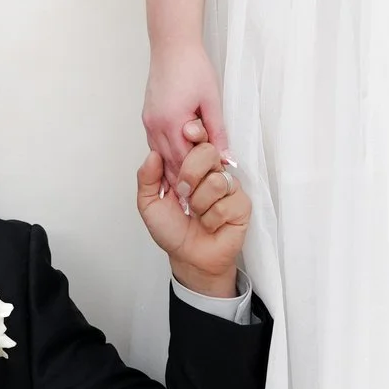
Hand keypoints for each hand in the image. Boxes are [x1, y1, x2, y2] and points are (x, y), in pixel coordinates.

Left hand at [135, 138, 249, 295]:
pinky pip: (226, 203)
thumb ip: (146, 178)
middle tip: (183, 193)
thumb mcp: (149, 204)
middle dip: (190, 173)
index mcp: (192, 167)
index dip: (196, 132)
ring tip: (197, 215)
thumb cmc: (172, 230)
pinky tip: (211, 225)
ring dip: (199, 204)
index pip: (198, 140)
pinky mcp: (242, 205)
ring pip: (216, 181)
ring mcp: (229, 188)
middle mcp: (212, 172)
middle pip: (208, 152)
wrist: (189, 258)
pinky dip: (211, 219)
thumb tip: (153, 154)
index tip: (188, 130)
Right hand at [143, 44, 225, 180]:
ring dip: (174, 167)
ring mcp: (148, 122)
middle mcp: (155, 125)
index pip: (185, 161)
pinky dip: (166, 155)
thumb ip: (217, 132)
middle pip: (170, 162)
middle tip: (201, 189)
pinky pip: (155, 144)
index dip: (199, 173)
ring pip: (159, 156)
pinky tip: (178, 160)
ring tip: (191, 180)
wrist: (173, 46)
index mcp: (172, 122)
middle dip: (185, 176)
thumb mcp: (212, 101)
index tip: (211, 182)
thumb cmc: (193, 67)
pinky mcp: (147, 117)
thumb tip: (224, 157)